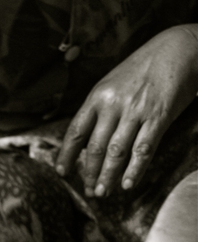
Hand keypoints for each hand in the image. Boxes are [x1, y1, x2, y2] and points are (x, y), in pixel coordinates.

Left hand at [56, 24, 197, 196]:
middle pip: (95, 148)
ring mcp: (136, 111)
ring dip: (108, 176)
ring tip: (103, 193)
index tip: (62, 172)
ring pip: (116, 152)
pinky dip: (134, 170)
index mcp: (97, 96)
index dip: (67, 155)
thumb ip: (99, 108)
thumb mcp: (112, 83)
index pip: (75, 132)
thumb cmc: (143, 68)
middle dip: (90, 173)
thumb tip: (86, 138)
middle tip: (89, 191)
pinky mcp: (159, 117)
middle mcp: (113, 105)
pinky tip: (127, 184)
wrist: (179, 49)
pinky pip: (143, 149)